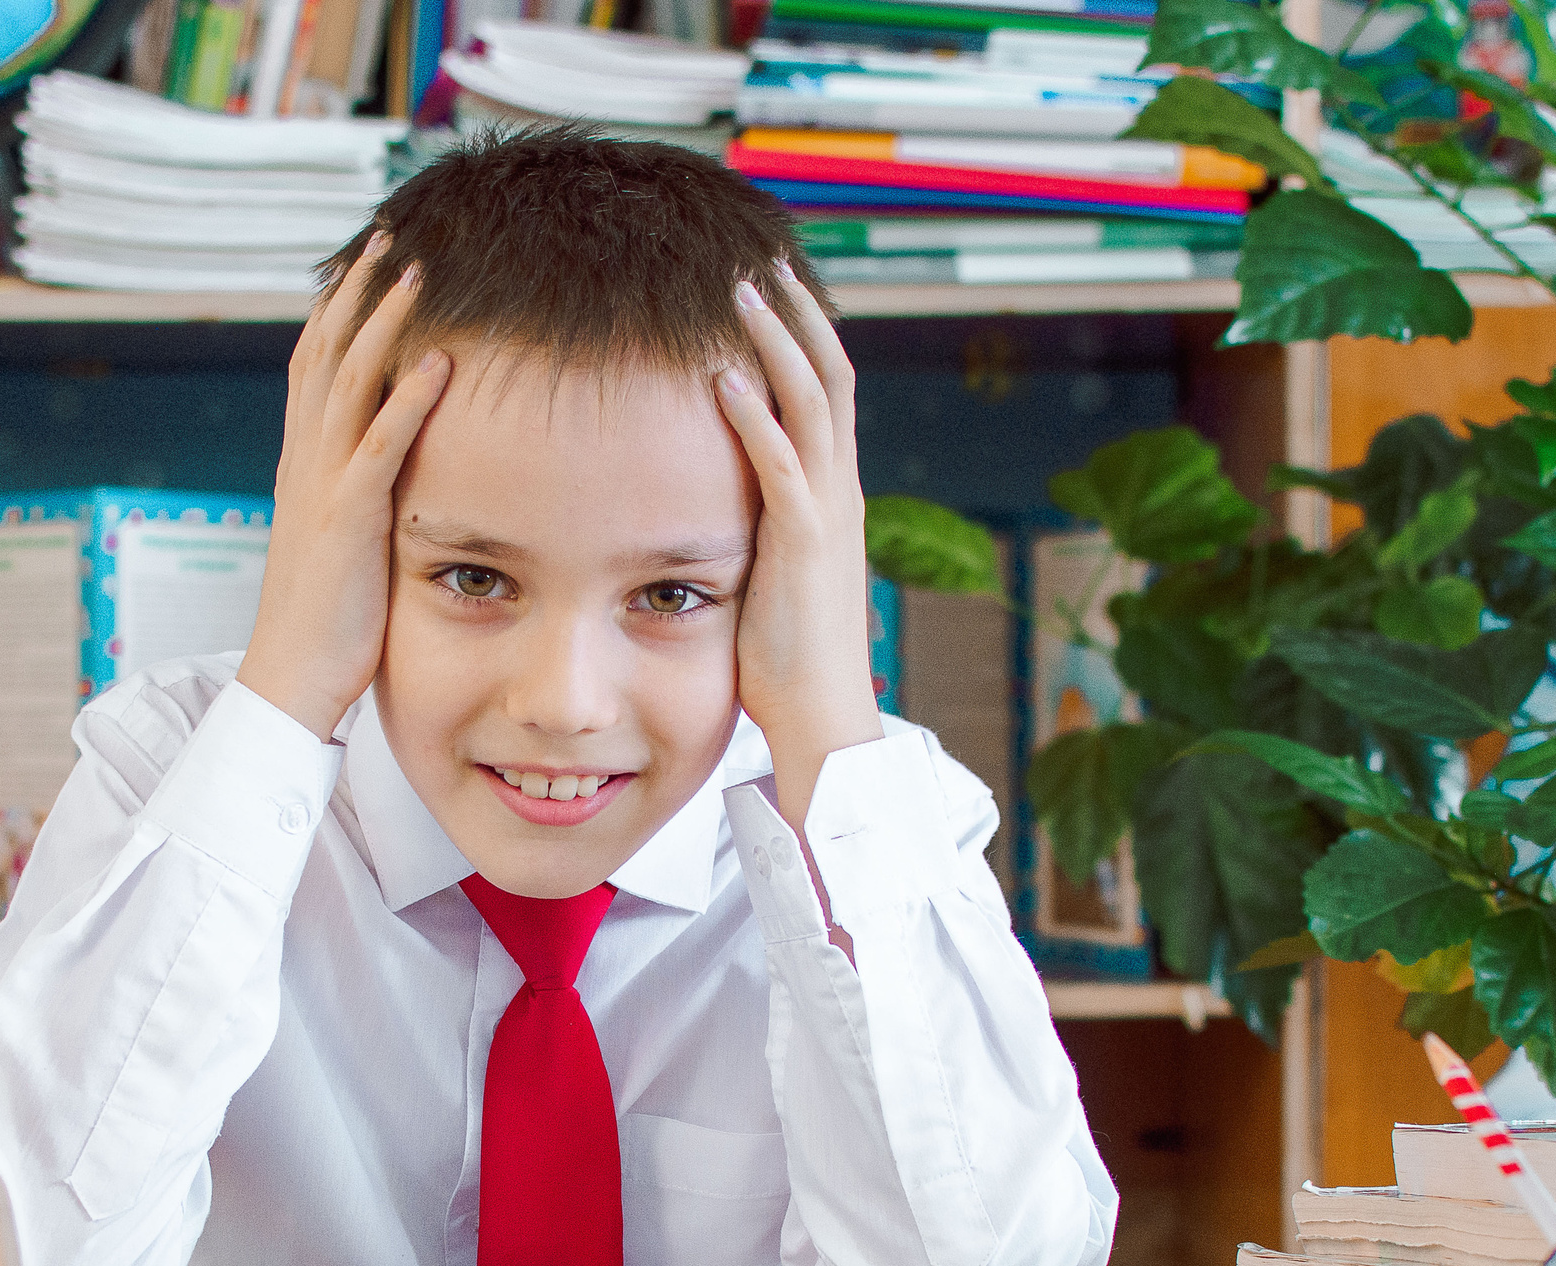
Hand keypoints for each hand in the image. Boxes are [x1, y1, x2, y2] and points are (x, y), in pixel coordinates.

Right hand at [237, 236, 453, 741]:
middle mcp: (305, 461)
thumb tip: (391, 470)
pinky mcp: (349, 520)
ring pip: (349, 382)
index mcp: (303, 463)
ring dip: (383, 323)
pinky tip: (437, 362)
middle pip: (326, 353)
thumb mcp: (342, 538)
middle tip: (388, 234)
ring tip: (415, 270)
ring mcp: (323, 486)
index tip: (365, 261)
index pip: (314, 366)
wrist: (290, 676)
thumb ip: (360, 493)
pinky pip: (379, 447)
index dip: (338, 309)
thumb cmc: (327, 619)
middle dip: (356, 290)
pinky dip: (407, 401)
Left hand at [714, 263, 886, 832]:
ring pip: (810, 402)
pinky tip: (725, 377)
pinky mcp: (803, 545)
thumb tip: (716, 502)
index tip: (771, 289)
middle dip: (794, 313)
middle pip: (826, 376)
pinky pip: (781, 465)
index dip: (802, 336)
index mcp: (833, 495)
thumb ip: (756, 528)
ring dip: (775, 341)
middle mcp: (839, 491)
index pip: (824, 395)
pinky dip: (755, 416)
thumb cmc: (788, 658)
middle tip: (759, 258)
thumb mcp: (771, 573)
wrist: (824, 718)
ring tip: (740, 289)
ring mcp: (827, 513)